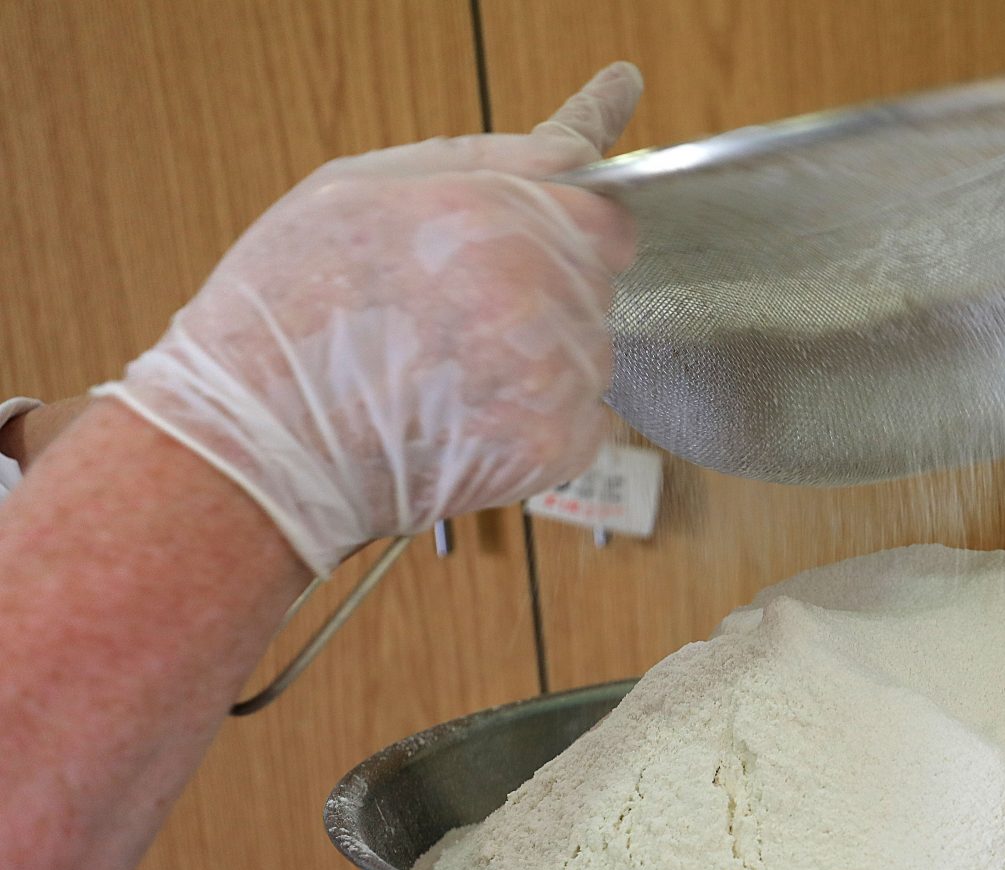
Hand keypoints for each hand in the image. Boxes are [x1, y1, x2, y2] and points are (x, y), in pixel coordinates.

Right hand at [94, 62, 641, 573]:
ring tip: (447, 372)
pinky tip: (470, 416)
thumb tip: (573, 150)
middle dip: (545, 292)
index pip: (607, 218)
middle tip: (455, 318)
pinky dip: (540, 422)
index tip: (553, 240)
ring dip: (539, 358)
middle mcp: (538, 293)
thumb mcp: (357, 188)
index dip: (577, 230)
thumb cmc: (288, 314)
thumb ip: (482, 161)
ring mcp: (555, 375)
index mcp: (493, 215)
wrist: (261, 450)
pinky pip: (581, 420)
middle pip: (595, 285)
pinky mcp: (557, 446)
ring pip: (587, 354)